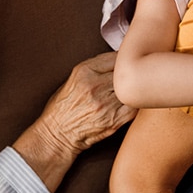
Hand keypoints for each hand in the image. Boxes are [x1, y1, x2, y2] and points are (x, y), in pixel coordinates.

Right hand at [13, 53, 136, 191]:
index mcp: (83, 72)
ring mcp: (106, 104)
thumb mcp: (72, 79)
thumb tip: (116, 61)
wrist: (57, 135)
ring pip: (131, 89)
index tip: (125, 63)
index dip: (122, 60)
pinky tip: (129, 103)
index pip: (114, 58)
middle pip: (124, 73)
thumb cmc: (62, 108)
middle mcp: (95, 86)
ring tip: (131, 90)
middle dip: (128, 75)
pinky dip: (134, 104)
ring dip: (133, 89)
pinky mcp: (114, 120)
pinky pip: (134, 107)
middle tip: (131, 77)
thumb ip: (93, 69)